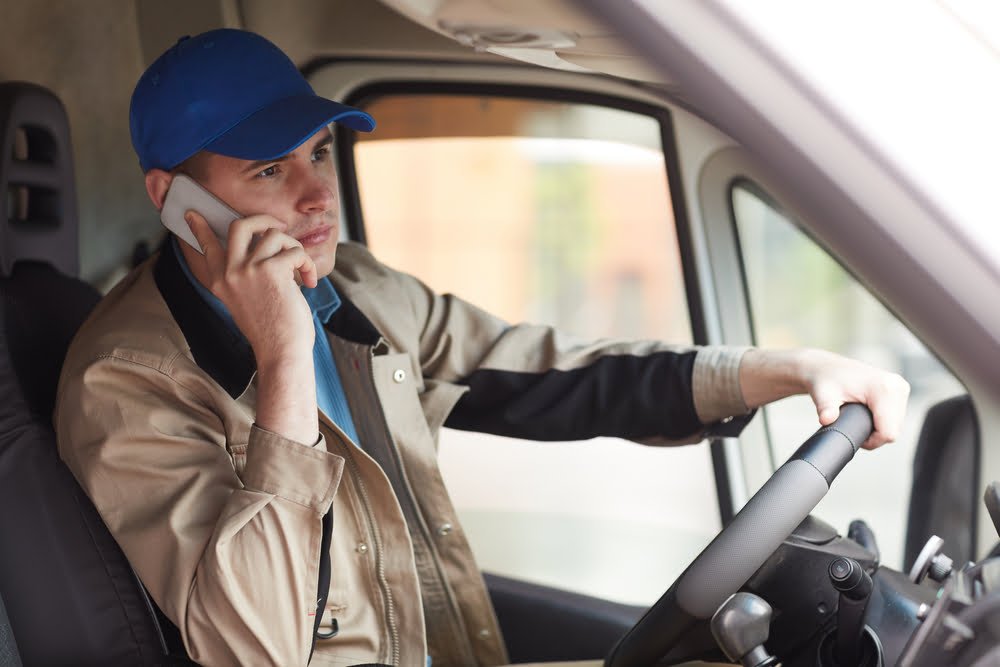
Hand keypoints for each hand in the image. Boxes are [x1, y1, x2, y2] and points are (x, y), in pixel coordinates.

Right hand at [186, 210, 317, 364]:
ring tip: (301, 269)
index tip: (192, 213)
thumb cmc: (271, 330)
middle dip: (263, 220)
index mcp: (219, 281)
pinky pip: (295, 251)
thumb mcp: (245, 302)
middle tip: (280, 226)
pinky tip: (310, 282)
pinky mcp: (272, 270)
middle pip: (239, 225)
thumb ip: (245, 277)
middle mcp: (229, 272)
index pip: (206, 246)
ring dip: (294, 248)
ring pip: (274, 235)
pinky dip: (307, 264)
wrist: (280, 352)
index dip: (199, 227)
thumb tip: (262, 248)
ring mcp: (248, 269)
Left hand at [740, 348, 909, 449]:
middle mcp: (896, 386)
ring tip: (851, 413)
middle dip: (871, 433)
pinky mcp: (896, 390)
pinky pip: (891, 418)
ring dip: (873, 426)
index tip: (849, 432)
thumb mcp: (821, 393)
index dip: (870, 440)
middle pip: (891, 431)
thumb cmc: (820, 379)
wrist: (819, 366)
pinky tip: (860, 411)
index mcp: (884, 389)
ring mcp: (898, 387)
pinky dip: (877, 419)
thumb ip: (826, 406)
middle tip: (846, 421)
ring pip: (892, 426)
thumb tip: (826, 418)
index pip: (889, 432)